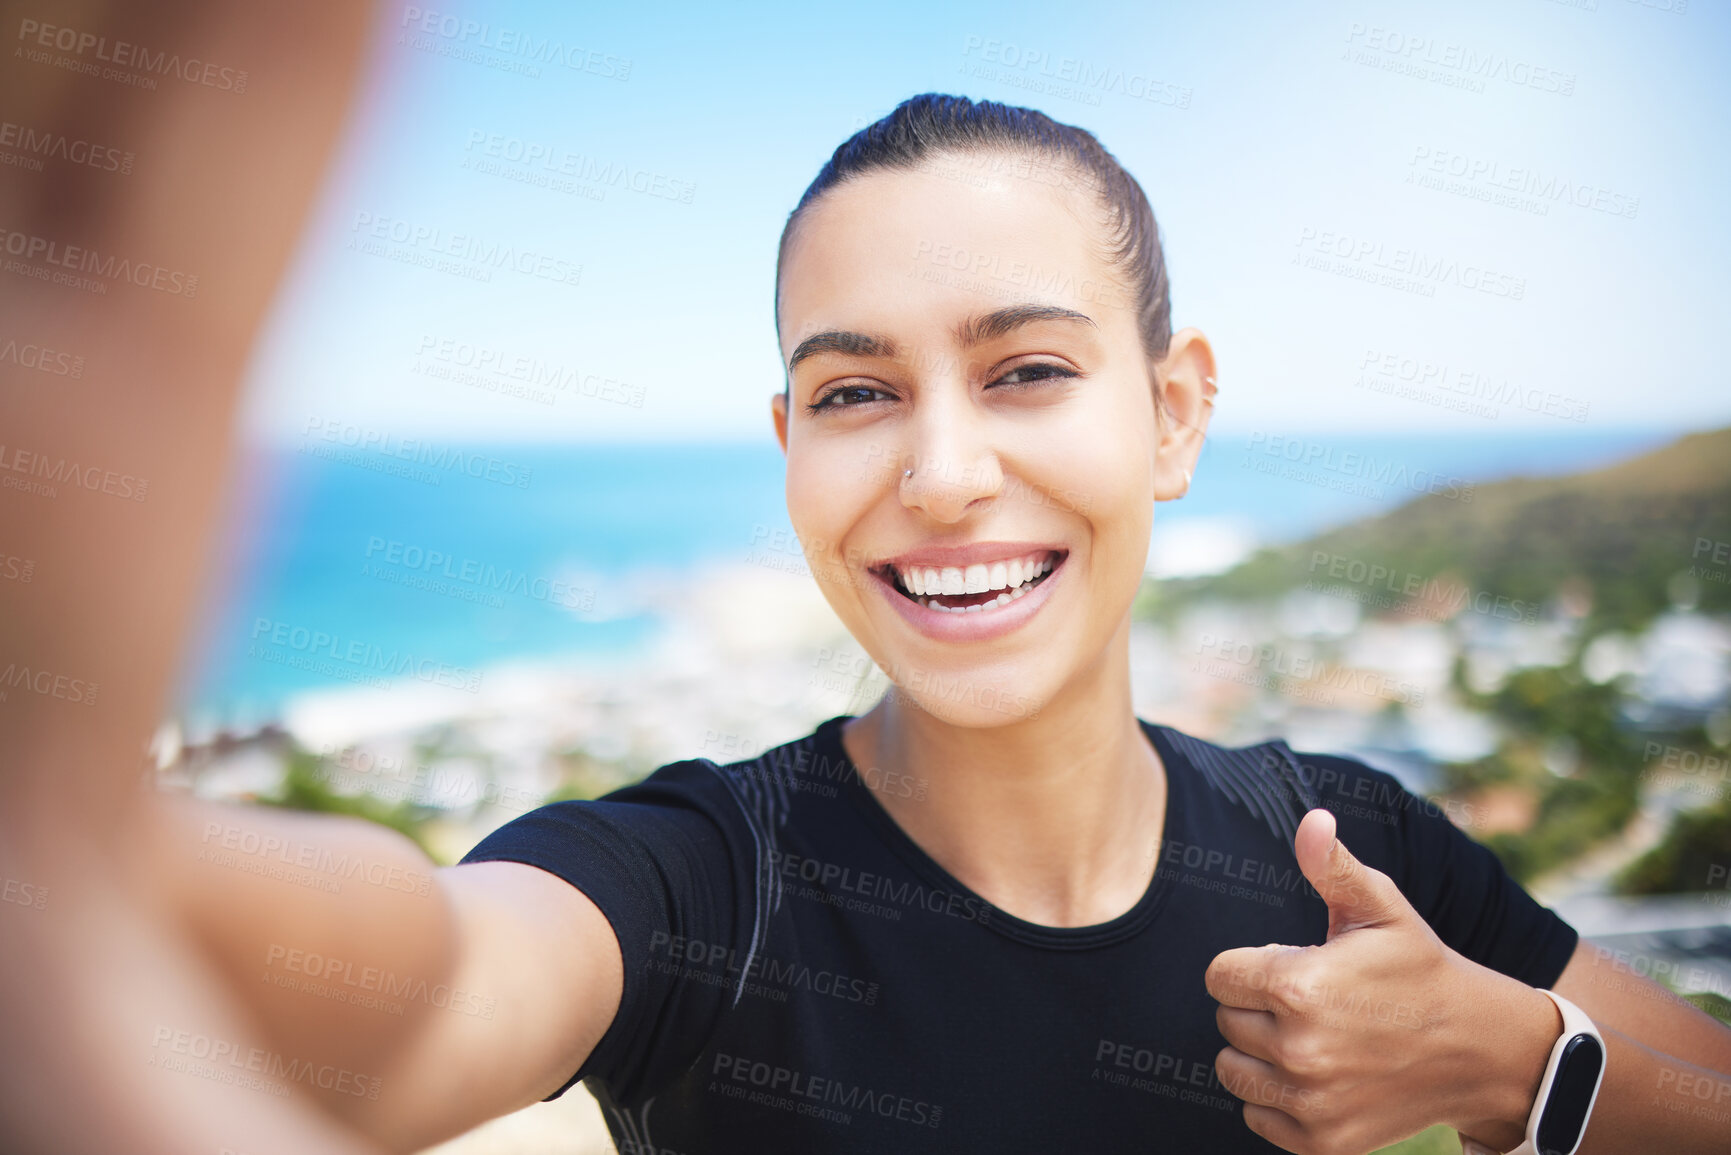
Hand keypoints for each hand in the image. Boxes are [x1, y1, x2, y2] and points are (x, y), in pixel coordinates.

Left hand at [1204, 809, 1558, 1154]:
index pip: (1220, 976)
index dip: (1250, 966)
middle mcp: (1298, 1049)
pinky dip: (1276, 1099)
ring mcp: (1309, 1101)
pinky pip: (1257, 1117)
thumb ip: (1332, 866)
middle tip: (1310, 1003)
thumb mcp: (1382, 909)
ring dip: (1258, 1054)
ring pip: (1233, 1069)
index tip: (1289, 965)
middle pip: (1227, 1020)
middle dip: (1257, 1007)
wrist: (1481, 1050)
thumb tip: (1311, 820)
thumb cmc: (1421, 970)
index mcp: (1299, 986)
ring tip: (1306, 1037)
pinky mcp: (1321, 1142)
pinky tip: (1316, 1075)